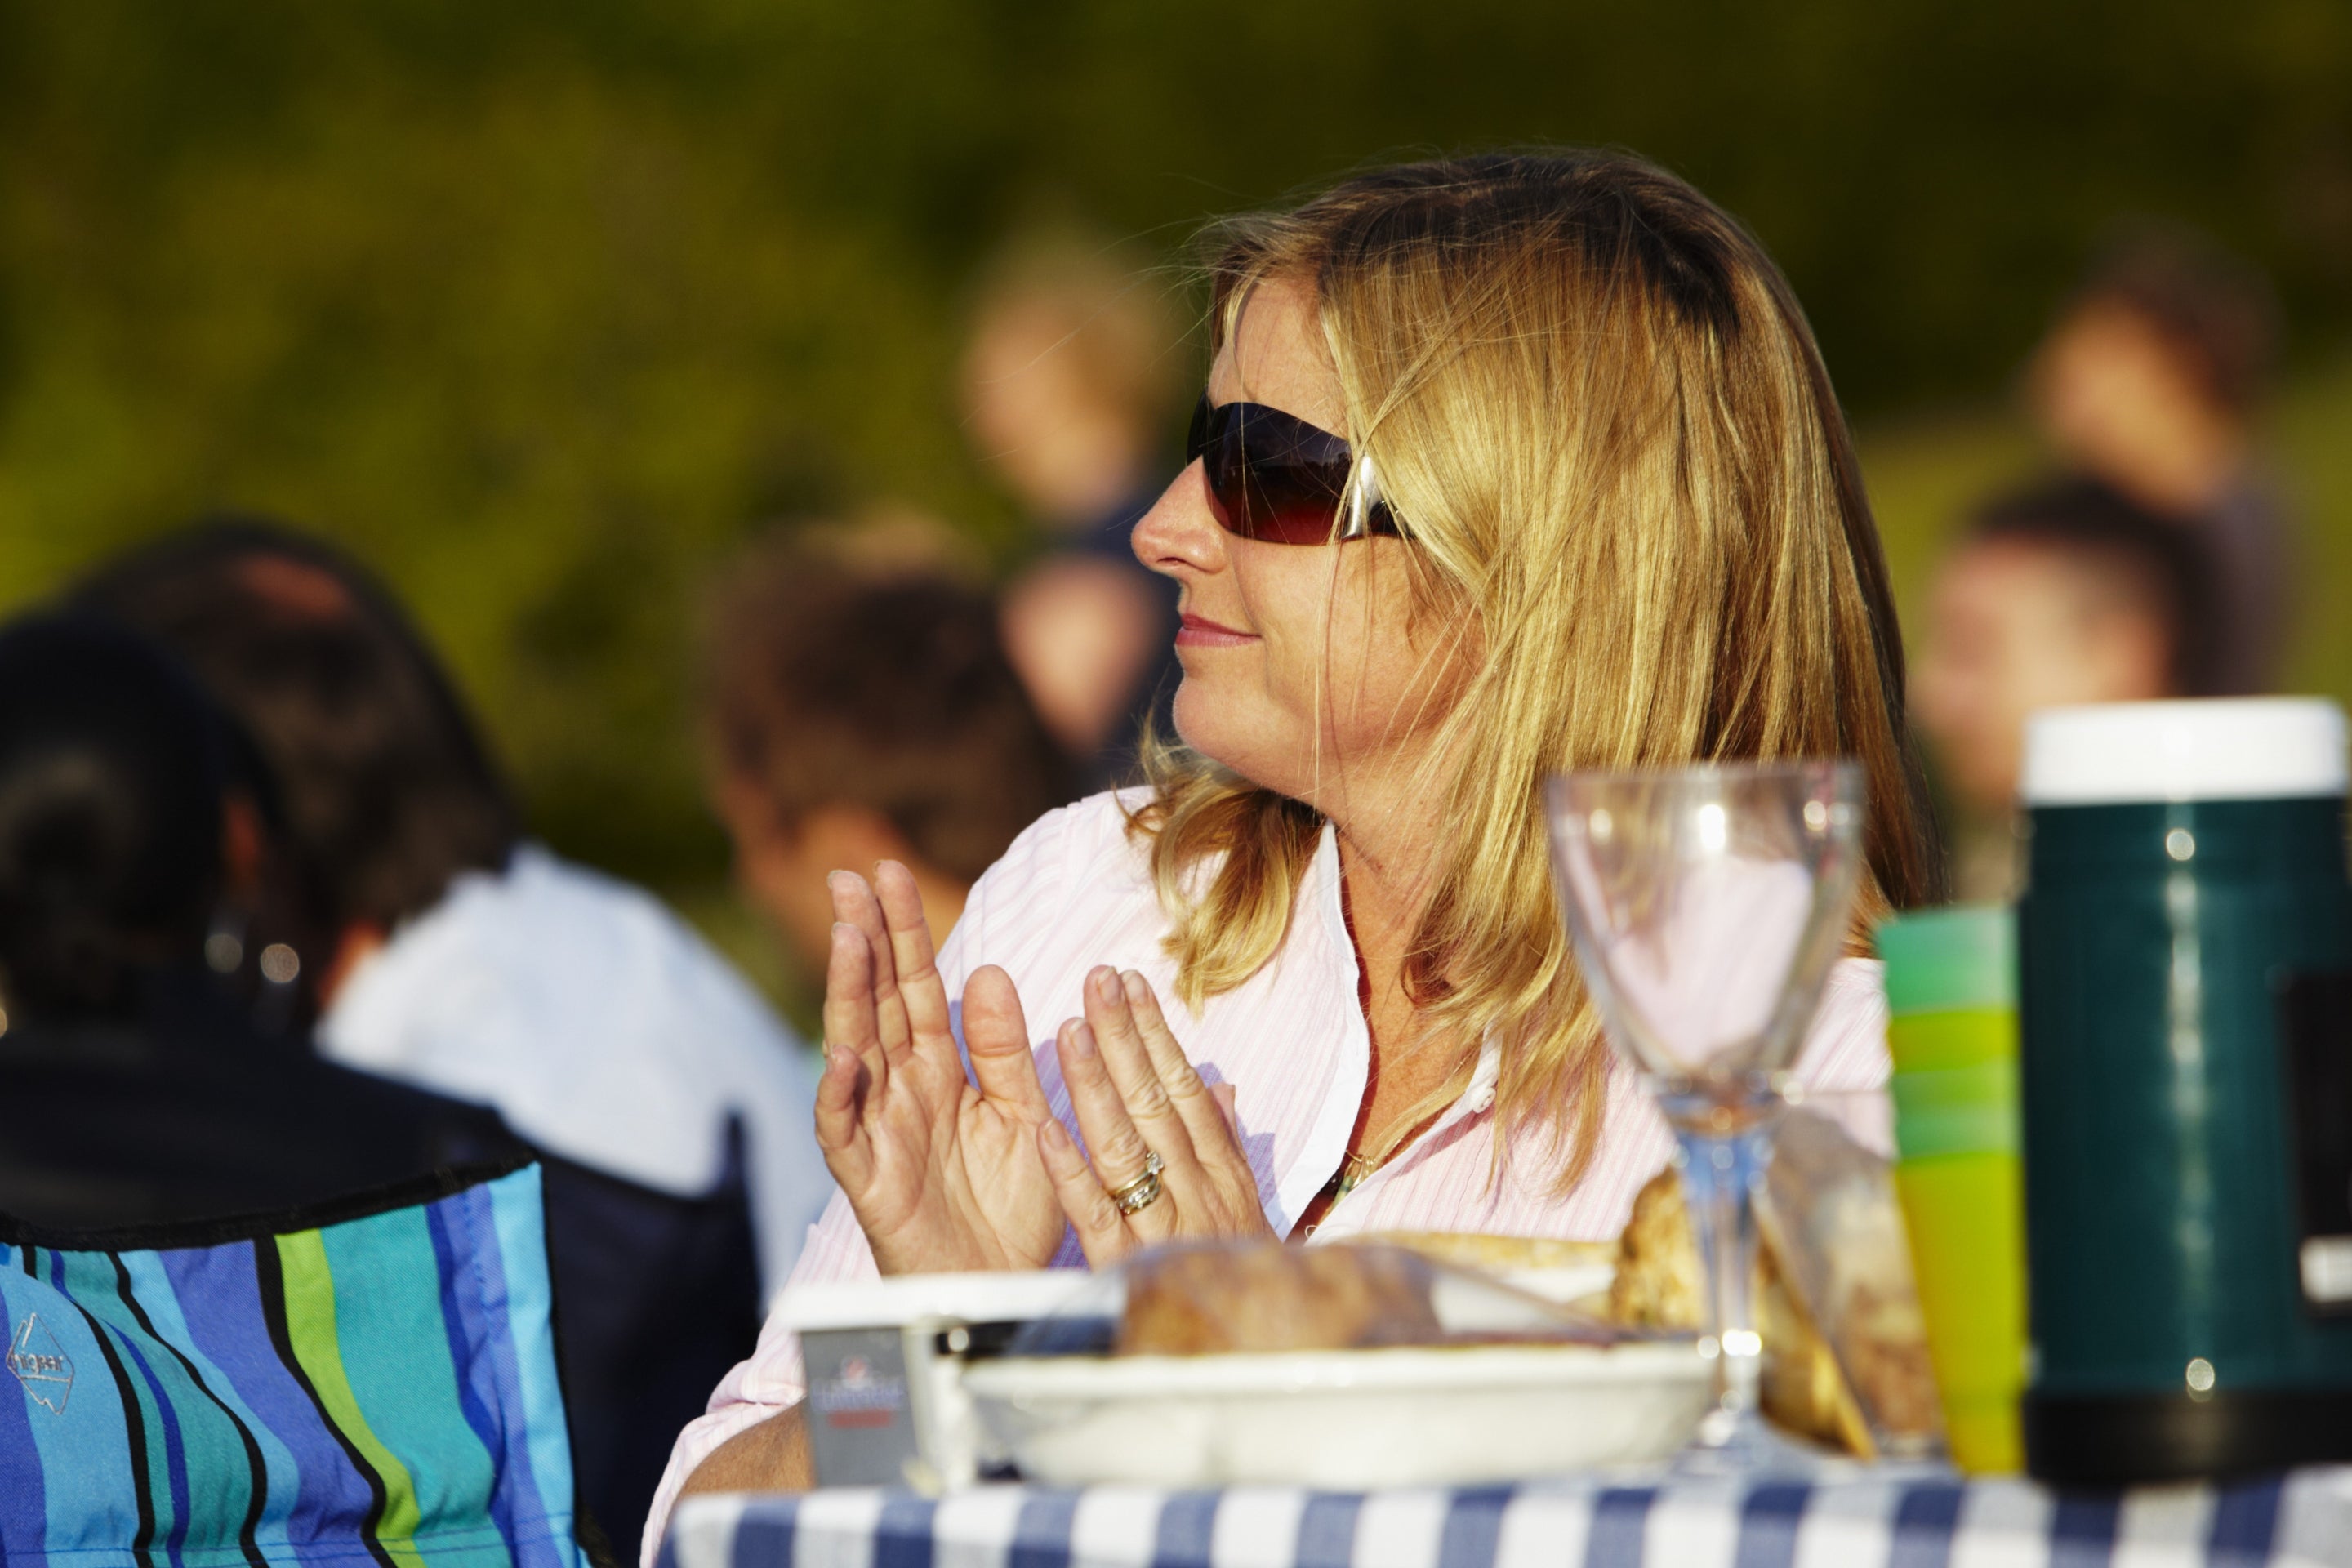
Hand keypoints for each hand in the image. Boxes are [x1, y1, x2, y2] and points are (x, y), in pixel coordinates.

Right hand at [813, 863, 1064, 1273]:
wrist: (1008, 1290)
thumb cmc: (1013, 1209)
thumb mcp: (1022, 1114)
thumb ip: (1003, 1050)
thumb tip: (986, 971)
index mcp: (941, 1070)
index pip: (915, 986)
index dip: (902, 931)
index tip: (887, 871)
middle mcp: (902, 1090)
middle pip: (876, 1003)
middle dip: (863, 940)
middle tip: (848, 877)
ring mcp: (880, 1131)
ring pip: (853, 1050)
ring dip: (846, 995)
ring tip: (846, 938)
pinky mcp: (868, 1180)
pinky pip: (845, 1133)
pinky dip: (841, 1095)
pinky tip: (846, 1056)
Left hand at [1037, 966, 1275, 1266]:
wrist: (1260, 1362)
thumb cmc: (1249, 1281)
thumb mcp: (1246, 1210)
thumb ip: (1229, 1147)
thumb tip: (1223, 1085)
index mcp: (1222, 1174)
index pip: (1185, 1091)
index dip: (1157, 1035)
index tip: (1132, 984)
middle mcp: (1198, 1193)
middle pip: (1156, 1104)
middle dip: (1126, 1037)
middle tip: (1096, 979)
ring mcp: (1166, 1229)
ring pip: (1127, 1148)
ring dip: (1097, 1087)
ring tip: (1069, 1030)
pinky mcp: (1130, 1270)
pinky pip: (1098, 1217)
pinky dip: (1073, 1174)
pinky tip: (1045, 1131)